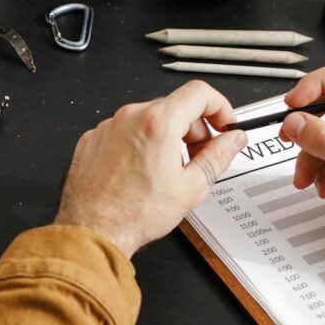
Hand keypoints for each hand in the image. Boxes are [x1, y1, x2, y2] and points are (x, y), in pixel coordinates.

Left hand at [55, 81, 248, 257]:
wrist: (92, 231)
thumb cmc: (132, 214)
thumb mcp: (190, 188)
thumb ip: (218, 157)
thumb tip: (232, 141)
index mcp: (157, 123)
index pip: (199, 93)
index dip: (219, 107)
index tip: (223, 124)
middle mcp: (130, 117)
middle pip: (174, 107)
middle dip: (194, 129)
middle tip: (199, 157)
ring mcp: (108, 127)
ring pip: (148, 120)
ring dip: (166, 138)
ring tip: (168, 172)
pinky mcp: (93, 139)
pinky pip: (124, 132)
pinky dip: (139, 145)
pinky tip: (142, 173)